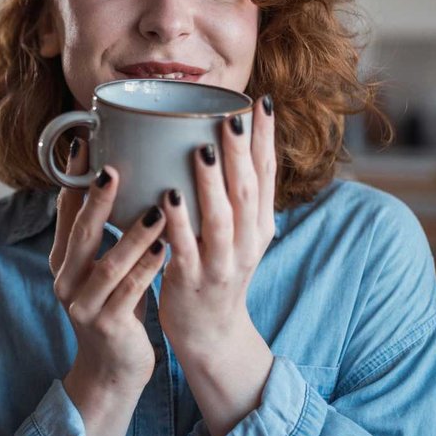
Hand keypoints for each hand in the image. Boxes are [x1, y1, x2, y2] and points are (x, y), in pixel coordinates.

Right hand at [49, 138, 167, 435]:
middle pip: (79, 232)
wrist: (113, 369)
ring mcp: (82, 304)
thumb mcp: (105, 264)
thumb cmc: (116, 305)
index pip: (65, 209)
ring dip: (132, 234)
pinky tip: (165, 249)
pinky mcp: (105, 326)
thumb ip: (107, 229)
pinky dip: (146, 269)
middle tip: (114, 166)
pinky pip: (128, 292)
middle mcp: (65, 277)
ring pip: (106, 264)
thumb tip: (126, 172)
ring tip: (157, 208)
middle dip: (97, 199)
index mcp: (64, 257)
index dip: (74, 176)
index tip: (87, 140)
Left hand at [157, 95, 275, 356]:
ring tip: (201, 151)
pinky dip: (179, 223)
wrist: (211, 333)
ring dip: (212, 184)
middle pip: (248, 191)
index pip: (268, 174)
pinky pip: (186, 249)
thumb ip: (235, 194)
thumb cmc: (216, 271)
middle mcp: (248, 242)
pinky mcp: (193, 281)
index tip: (262, 102)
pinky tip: (168, 199)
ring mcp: (223, 263)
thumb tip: (224, 140)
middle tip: (230, 117)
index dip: (266, 138)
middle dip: (239, 152)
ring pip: (222, 219)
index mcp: (260, 224)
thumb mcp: (239, 233)